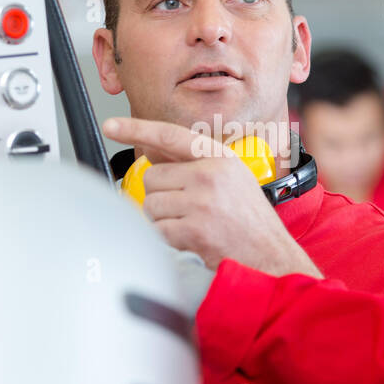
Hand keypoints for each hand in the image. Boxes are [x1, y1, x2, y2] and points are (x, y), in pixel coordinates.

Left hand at [102, 117, 322, 277]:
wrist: (272, 258)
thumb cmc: (249, 220)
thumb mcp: (230, 179)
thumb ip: (192, 162)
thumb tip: (152, 149)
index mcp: (220, 158)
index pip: (170, 136)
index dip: (136, 128)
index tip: (111, 125)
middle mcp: (211, 175)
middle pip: (153, 177)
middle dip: (162, 196)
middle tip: (188, 210)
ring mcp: (203, 202)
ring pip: (151, 205)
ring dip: (164, 219)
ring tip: (193, 226)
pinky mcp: (195, 230)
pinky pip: (158, 230)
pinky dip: (169, 239)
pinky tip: (192, 241)